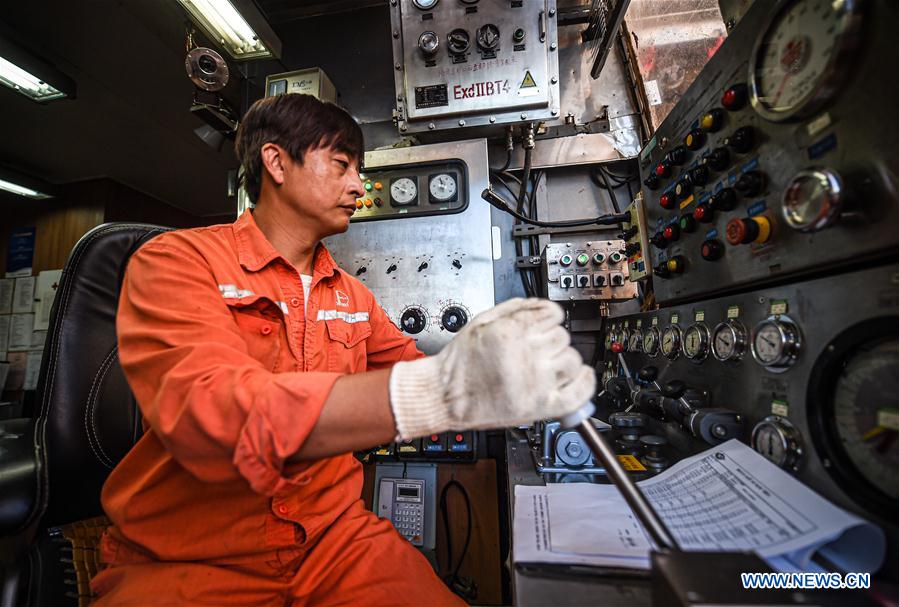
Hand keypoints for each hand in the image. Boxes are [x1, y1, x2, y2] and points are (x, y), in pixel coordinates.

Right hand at [388, 298, 595, 438]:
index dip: (549, 319)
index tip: (546, 326)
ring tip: (548, 366)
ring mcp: (537, 382)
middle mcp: (527, 355)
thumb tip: (543, 306)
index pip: (553, 314)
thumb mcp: (482, 320)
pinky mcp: (541, 406)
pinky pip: (579, 392)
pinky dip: (585, 383)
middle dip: (552, 341)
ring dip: (564, 361)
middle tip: (538, 350)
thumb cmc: (460, 363)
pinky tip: (579, 378)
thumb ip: (516, 308)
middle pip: (563, 337)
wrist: (445, 396)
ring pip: (573, 360)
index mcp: (512, 332)